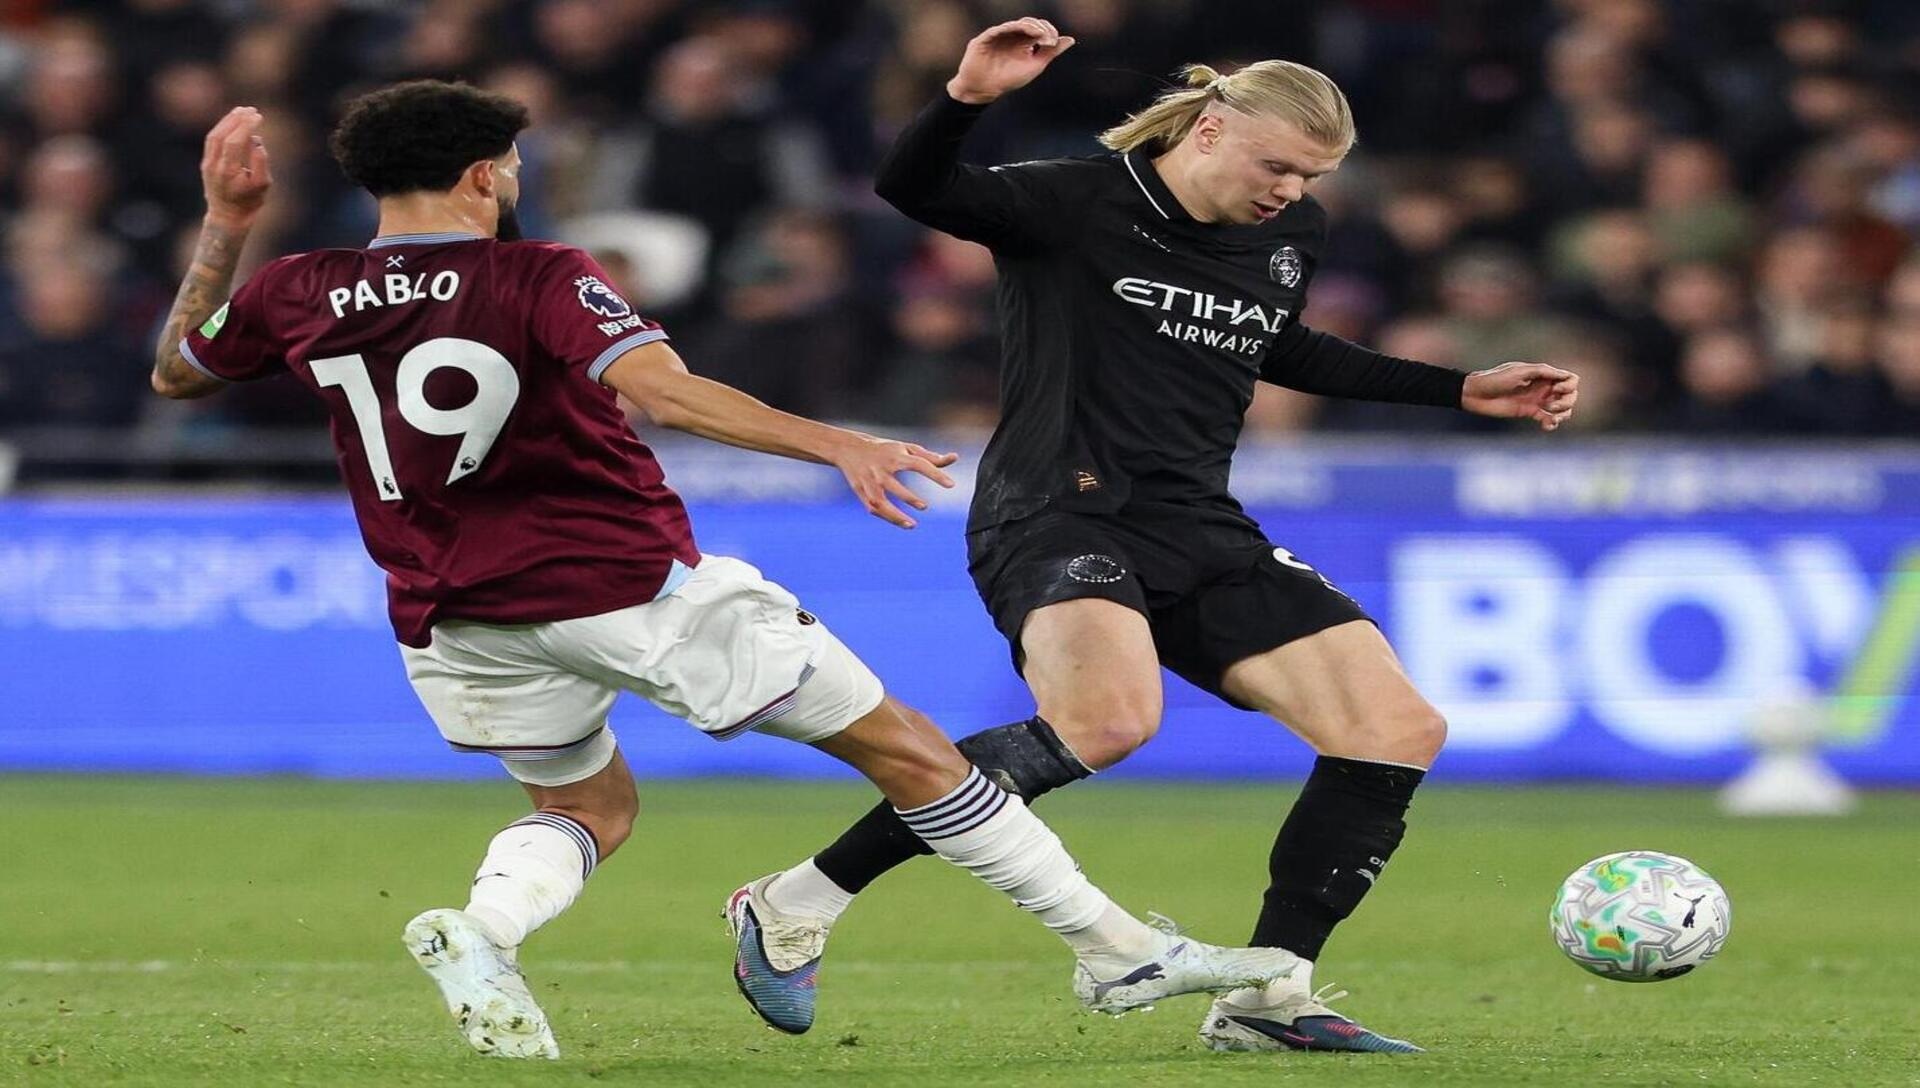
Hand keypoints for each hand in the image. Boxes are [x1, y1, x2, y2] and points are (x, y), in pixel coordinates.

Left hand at [202, 106, 272, 227]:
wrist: (228, 217)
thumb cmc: (249, 202)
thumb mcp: (263, 185)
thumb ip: (261, 162)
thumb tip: (257, 141)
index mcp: (228, 172)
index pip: (234, 142)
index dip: (245, 127)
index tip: (258, 116)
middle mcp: (214, 166)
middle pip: (221, 135)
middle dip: (236, 120)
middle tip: (251, 109)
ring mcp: (207, 164)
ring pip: (213, 136)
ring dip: (227, 121)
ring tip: (241, 110)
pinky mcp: (206, 163)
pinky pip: (212, 141)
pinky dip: (222, 128)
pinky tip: (232, 122)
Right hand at [830, 435, 959, 528]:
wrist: (849, 448)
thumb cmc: (884, 449)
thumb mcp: (905, 448)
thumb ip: (930, 456)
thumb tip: (954, 458)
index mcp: (896, 456)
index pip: (919, 464)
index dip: (935, 474)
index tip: (951, 485)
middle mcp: (881, 469)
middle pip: (894, 485)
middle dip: (909, 497)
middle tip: (925, 506)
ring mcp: (869, 482)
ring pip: (880, 502)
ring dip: (895, 515)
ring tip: (913, 525)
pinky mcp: (861, 491)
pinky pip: (874, 508)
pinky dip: (887, 517)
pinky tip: (902, 522)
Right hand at [947, 17, 1075, 104]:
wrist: (984, 90)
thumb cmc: (1008, 79)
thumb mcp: (1035, 65)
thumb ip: (1051, 52)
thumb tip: (1070, 39)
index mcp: (1024, 41)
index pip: (1039, 28)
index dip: (1048, 31)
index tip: (1053, 43)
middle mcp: (1012, 35)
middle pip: (1029, 22)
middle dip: (1041, 28)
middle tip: (1049, 39)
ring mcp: (999, 35)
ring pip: (1016, 24)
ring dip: (1030, 27)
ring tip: (1040, 35)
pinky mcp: (986, 38)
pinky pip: (999, 29)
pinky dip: (1012, 28)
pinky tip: (1022, 32)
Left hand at [1462, 361, 1578, 430]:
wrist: (1475, 394)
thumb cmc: (1495, 379)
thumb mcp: (1519, 371)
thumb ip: (1542, 371)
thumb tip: (1565, 375)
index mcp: (1542, 374)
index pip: (1570, 379)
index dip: (1569, 385)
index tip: (1556, 389)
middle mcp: (1543, 387)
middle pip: (1570, 395)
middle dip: (1567, 401)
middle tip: (1550, 405)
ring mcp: (1537, 400)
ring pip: (1563, 408)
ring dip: (1563, 414)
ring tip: (1550, 417)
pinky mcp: (1529, 412)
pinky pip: (1548, 419)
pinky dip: (1552, 423)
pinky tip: (1546, 425)